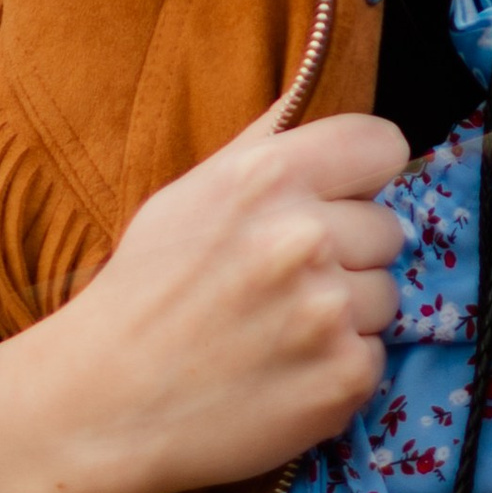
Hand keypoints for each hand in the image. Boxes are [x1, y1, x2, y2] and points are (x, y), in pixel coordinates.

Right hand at [0, 106, 408, 492]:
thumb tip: (313, 88)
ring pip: (384, 295)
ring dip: (346, 315)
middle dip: (348, 253)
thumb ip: (263, 144)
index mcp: (269, 177)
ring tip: (279, 331)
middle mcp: (304, 238)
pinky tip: (284, 374)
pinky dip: (338, 370)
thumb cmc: (144, 291)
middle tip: (285, 283)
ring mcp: (327, 313)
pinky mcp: (342, 378)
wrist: (104, 404)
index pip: (383, 145)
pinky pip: (374, 357)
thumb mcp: (191, 194)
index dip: (363, 175)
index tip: (341, 199)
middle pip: (387, 227)